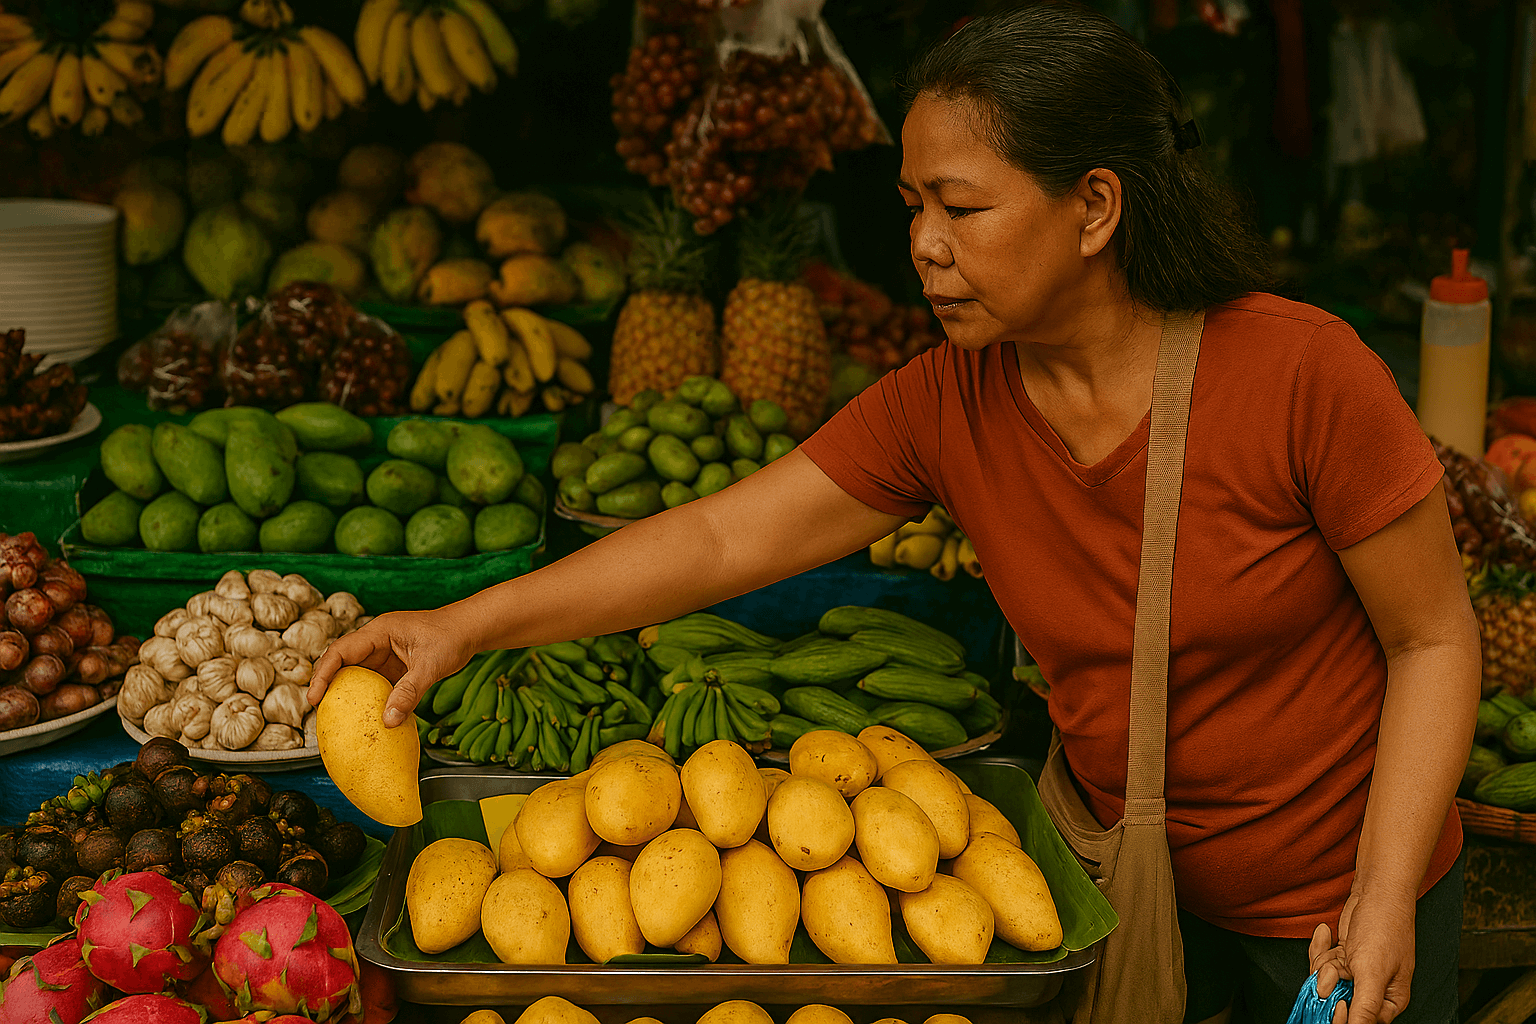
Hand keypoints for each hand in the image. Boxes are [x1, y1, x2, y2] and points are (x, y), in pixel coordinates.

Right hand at [308, 609, 474, 726]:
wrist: (471, 630)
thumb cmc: (452, 637)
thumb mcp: (431, 664)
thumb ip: (410, 691)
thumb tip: (389, 720)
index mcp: (379, 631)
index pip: (341, 651)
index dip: (323, 674)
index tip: (314, 697)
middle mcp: (376, 641)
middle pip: (342, 663)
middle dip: (328, 686)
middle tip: (319, 714)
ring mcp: (385, 655)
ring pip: (356, 676)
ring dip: (347, 696)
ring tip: (336, 721)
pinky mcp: (394, 668)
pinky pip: (374, 685)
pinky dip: (368, 701)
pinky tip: (366, 720)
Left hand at [1308, 884, 1416, 1023]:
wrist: (1376, 892)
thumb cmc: (1384, 928)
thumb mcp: (1373, 971)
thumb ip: (1364, 1005)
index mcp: (1389, 1000)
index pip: (1360, 1021)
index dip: (1342, 1014)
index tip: (1335, 1000)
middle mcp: (1373, 989)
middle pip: (1338, 1000)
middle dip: (1330, 980)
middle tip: (1336, 967)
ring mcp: (1356, 972)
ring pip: (1325, 980)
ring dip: (1325, 962)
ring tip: (1338, 949)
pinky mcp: (1344, 957)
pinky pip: (1322, 962)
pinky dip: (1320, 948)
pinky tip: (1326, 932)